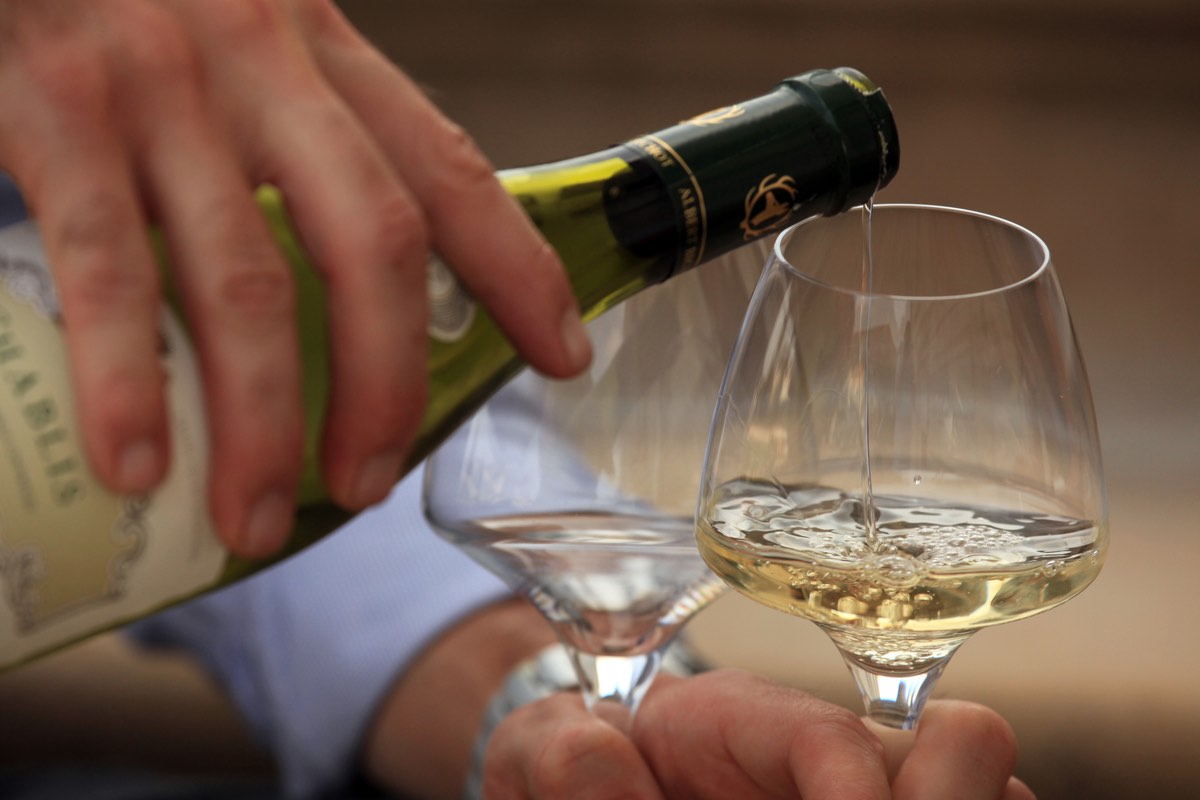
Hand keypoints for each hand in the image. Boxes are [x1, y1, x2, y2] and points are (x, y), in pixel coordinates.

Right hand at [0, 0, 589, 556]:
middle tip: (371, 481)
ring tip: (258, 518)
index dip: (517, 271)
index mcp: (319, 50)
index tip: (564, 357)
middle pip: (372, 245)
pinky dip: (129, 378)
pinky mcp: (55, 107)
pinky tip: (139, 462)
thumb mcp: (238, 36)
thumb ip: (290, 129)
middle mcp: (260, 62)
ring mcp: (160, 86)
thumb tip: (329, 279)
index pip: (449, 170)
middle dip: (386, 383)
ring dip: (263, 421)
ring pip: (247, 283)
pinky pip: (106, 268)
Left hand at [483, 670, 1035, 799]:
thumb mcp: (541, 748)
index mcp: (749, 717)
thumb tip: (608, 772)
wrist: (607, 776)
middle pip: (966, 749)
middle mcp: (836, 752)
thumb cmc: (583, 761)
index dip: (858, 789)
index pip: (838, 735)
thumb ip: (557, 750)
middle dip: (952, 799)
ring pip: (997, 796)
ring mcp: (871, 792)